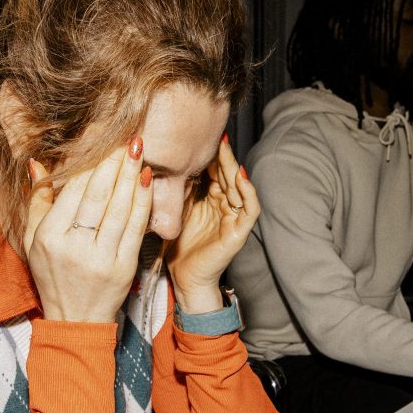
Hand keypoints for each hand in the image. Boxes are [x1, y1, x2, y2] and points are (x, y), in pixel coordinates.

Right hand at [23, 139, 152, 322]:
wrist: (76, 319)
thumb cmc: (53, 276)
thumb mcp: (33, 241)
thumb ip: (37, 201)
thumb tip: (37, 163)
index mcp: (49, 237)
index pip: (74, 191)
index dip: (89, 161)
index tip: (100, 138)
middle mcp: (74, 247)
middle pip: (98, 196)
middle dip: (113, 162)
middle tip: (124, 135)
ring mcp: (101, 258)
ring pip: (119, 208)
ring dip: (130, 175)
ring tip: (137, 149)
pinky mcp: (124, 268)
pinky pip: (136, 227)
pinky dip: (142, 201)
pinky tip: (146, 180)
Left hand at [167, 137, 260, 312]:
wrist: (184, 278)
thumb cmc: (178, 247)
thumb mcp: (175, 210)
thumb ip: (176, 189)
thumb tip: (162, 161)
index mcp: (212, 200)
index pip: (214, 171)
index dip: (210, 154)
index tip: (199, 134)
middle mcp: (226, 206)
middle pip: (228, 174)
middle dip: (222, 155)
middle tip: (214, 134)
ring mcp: (235, 218)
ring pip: (240, 186)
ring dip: (233, 166)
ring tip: (225, 149)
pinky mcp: (240, 232)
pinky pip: (250, 208)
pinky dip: (247, 191)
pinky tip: (239, 176)